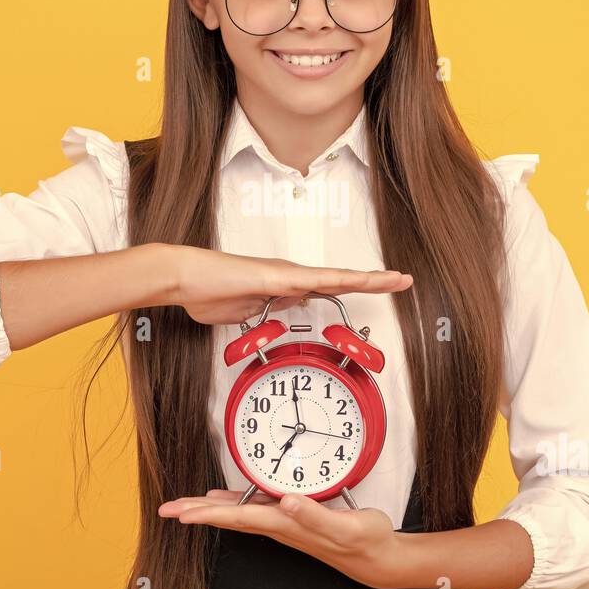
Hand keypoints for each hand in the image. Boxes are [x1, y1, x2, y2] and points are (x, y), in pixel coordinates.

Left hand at [159, 489, 402, 588]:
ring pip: (238, 513)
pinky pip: (254, 508)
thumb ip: (314, 514)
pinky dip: (234, 503)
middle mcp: (280, 524)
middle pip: (229, 517)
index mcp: (286, 524)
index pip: (238, 518)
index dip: (208, 514)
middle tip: (167, 508)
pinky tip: (224, 499)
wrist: (376, 555)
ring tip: (185, 504)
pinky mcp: (293, 516)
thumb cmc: (363, 540)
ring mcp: (284, 522)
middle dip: (197, 512)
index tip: (181, 512)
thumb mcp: (344, 526)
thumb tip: (287, 503)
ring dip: (210, 509)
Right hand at [165, 245, 412, 325]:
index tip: (380, 287)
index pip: (329, 287)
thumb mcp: (245, 313)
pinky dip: (338, 280)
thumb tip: (283, 312)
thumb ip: (267, 312)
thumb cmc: (208, 293)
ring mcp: (285, 275)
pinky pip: (313, 280)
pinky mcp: (277, 278)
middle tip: (404, 280)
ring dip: (366, 279)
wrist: (185, 278)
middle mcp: (291, 276)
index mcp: (285, 285)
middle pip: (341, 279)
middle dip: (374, 281)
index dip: (356, 286)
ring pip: (335, 277)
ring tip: (396, 279)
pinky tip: (358, 280)